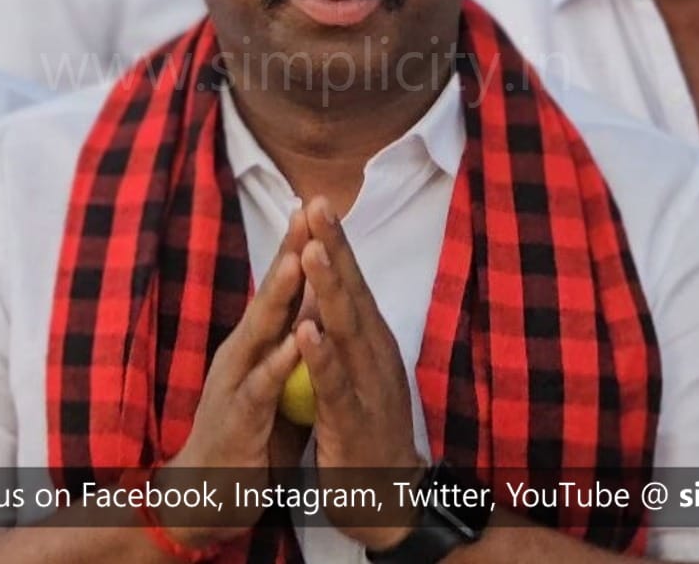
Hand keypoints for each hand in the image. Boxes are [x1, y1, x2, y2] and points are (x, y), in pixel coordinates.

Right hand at [159, 216, 308, 547]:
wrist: (208, 495)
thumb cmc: (248, 436)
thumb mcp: (277, 383)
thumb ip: (294, 348)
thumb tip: (316, 310)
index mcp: (257, 345)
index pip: (282, 289)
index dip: (299, 248)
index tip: (318, 208)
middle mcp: (242, 352)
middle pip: (270, 294)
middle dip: (289, 251)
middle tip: (307, 209)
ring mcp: (236, 381)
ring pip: (261, 330)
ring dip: (280, 293)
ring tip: (300, 257)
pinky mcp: (238, 416)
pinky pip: (261, 385)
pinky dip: (279, 361)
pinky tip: (296, 339)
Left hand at [294, 197, 424, 551]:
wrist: (392, 496)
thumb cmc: (369, 427)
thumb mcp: (359, 369)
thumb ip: (346, 331)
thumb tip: (331, 286)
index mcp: (370, 340)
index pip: (351, 282)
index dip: (335, 242)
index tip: (317, 201)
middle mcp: (375, 354)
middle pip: (352, 293)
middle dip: (333, 248)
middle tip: (318, 205)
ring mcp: (368, 385)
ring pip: (346, 330)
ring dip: (329, 289)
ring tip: (311, 251)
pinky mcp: (354, 420)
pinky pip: (335, 384)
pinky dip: (322, 356)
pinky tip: (307, 331)